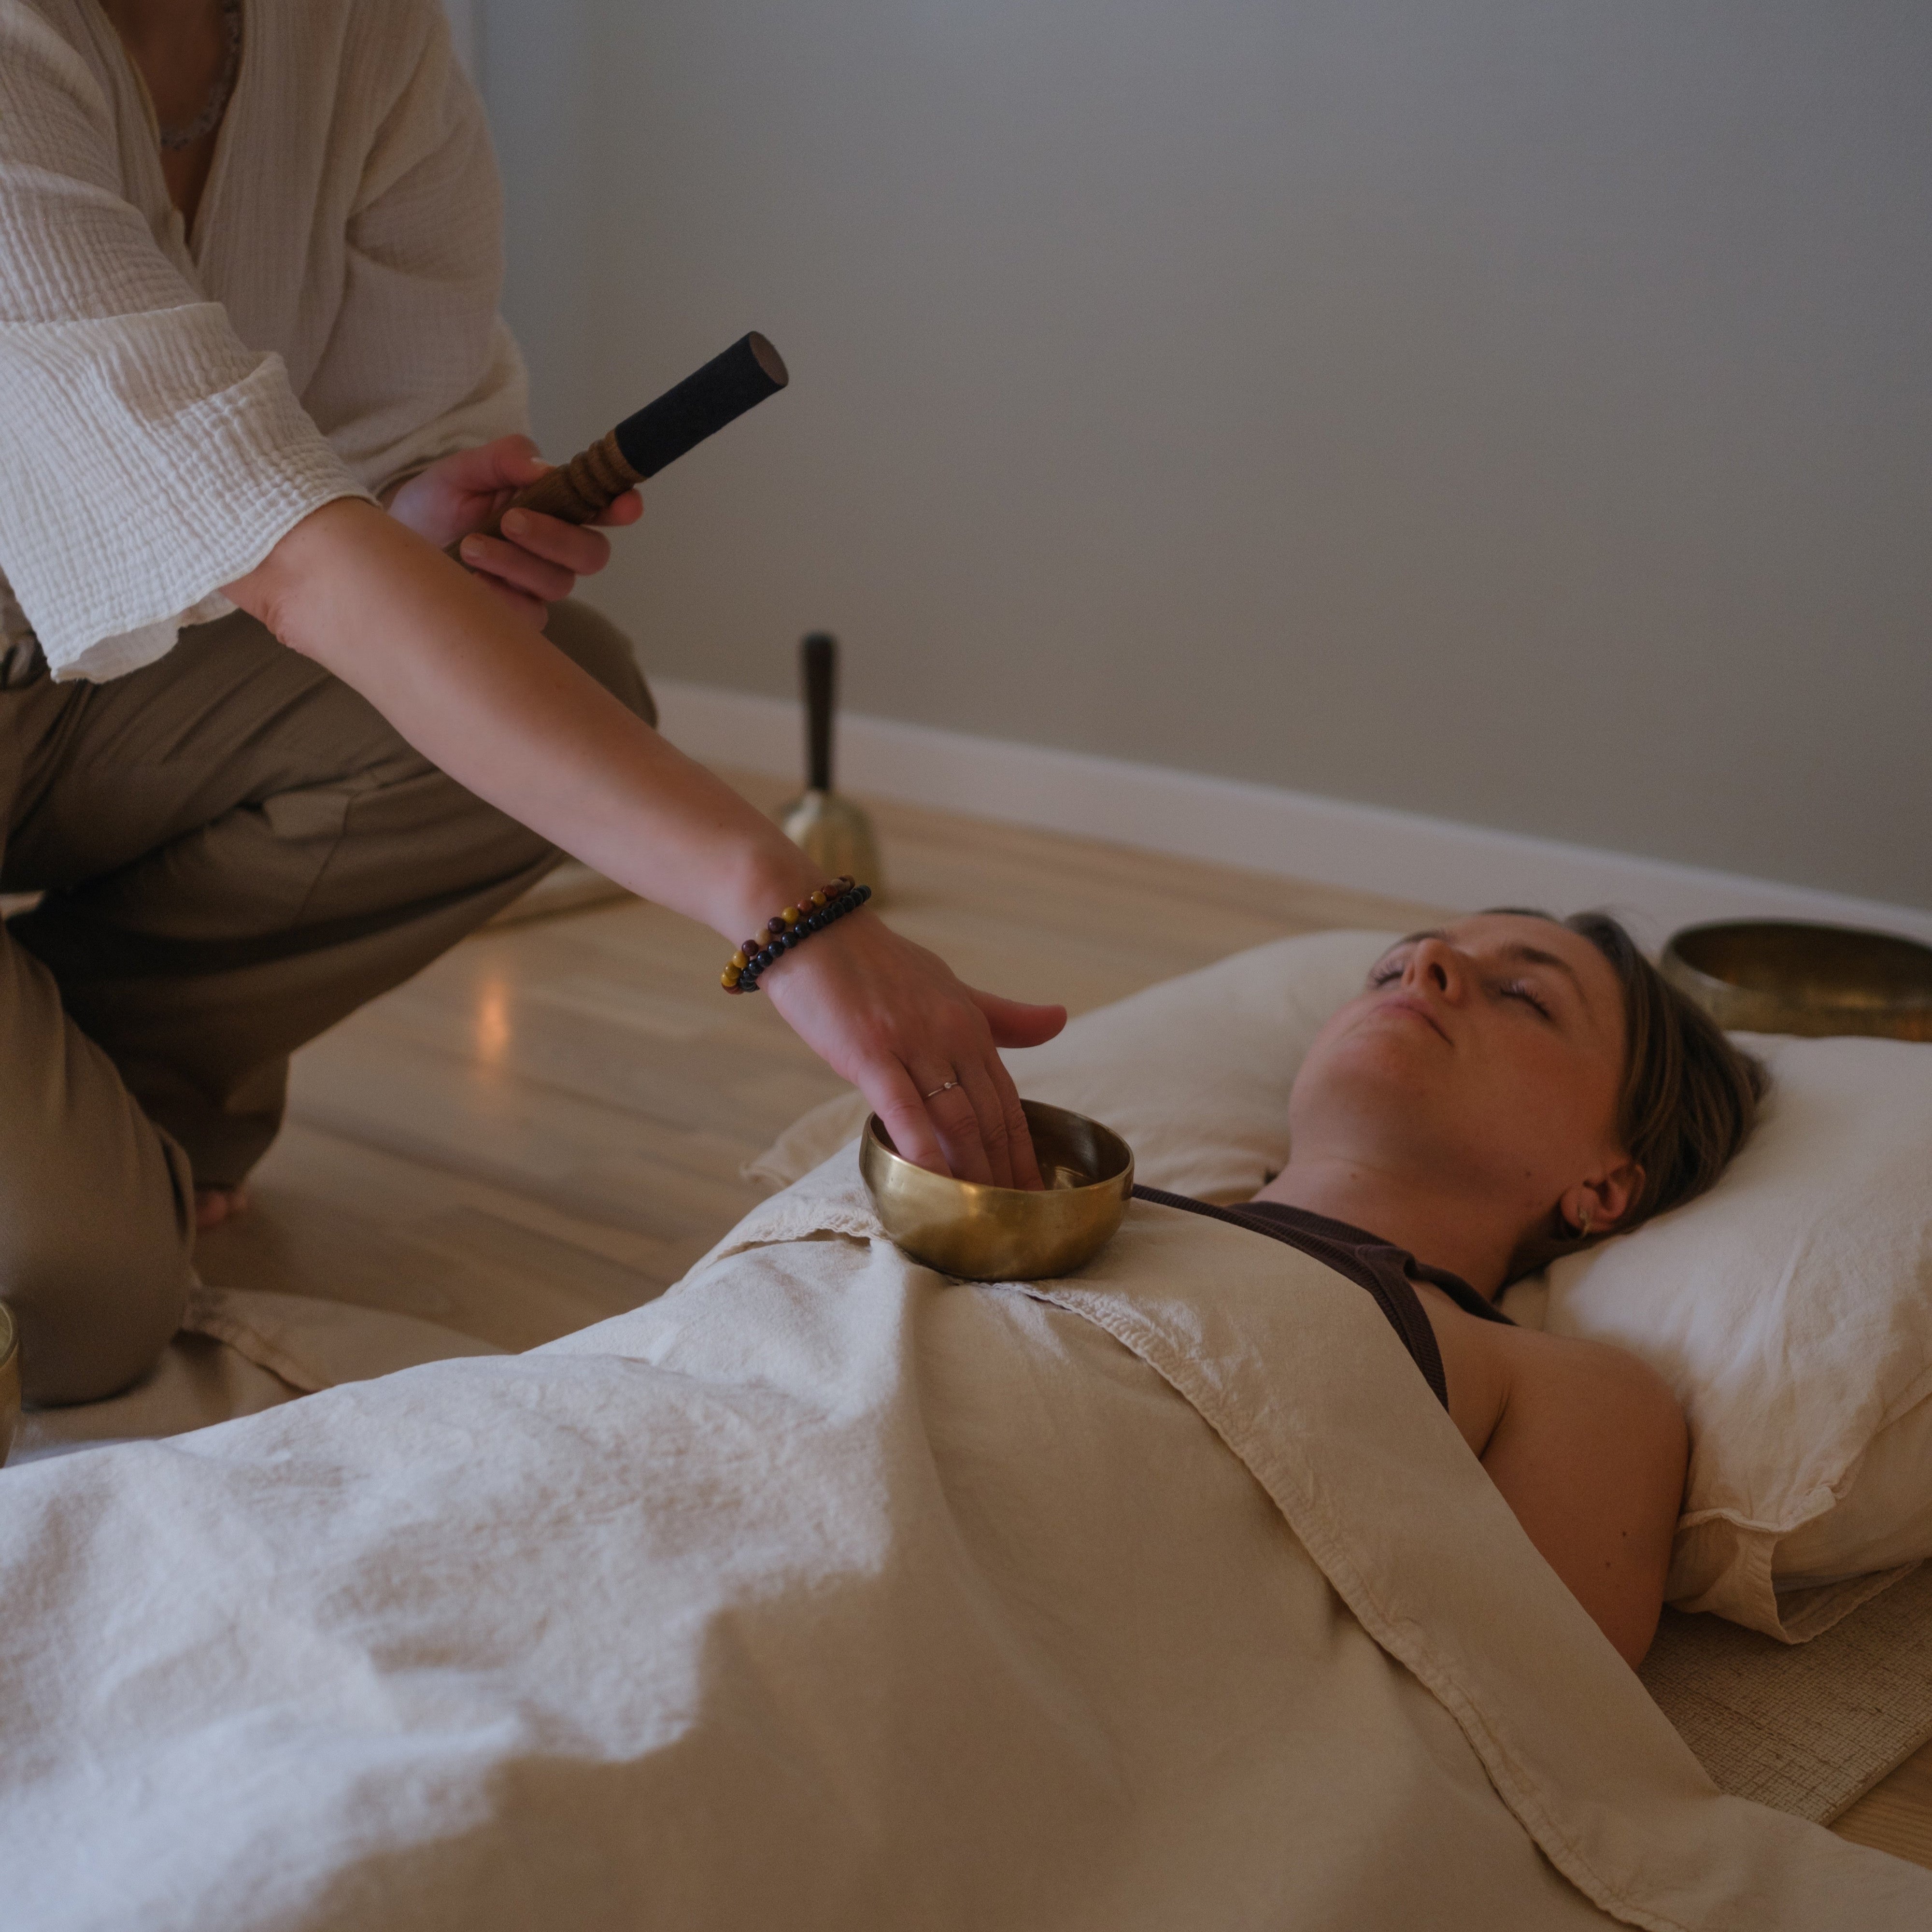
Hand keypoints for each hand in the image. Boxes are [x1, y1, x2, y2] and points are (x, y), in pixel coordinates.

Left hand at [384, 435, 642, 626]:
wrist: (398, 545)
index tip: (625, 505)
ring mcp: (541, 585)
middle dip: (556, 537)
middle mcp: (557, 548)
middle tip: (511, 520)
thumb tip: (542, 467)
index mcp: (555, 505)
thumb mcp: (463, 469)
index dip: (621, 507)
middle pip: (591, 554)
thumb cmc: (437, 504)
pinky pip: (529, 616)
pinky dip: (501, 599)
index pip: (602, 507)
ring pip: (558, 584)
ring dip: (515, 564)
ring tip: (470, 547)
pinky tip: (472, 582)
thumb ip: (504, 460)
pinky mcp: (521, 616)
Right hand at [759, 908, 1065, 1188]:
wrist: (810, 926)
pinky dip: (926, 1150)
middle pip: (991, 1117)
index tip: (1035, 1194)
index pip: (1008, 1100)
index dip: (1024, 1151)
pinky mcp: (870, 1053)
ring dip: (976, 1173)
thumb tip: (1060, 1019)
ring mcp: (913, 1044)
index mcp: (970, 1024)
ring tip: (985, 1218)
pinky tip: (936, 1184)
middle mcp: (952, 1034)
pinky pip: (905, 1111)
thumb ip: (1001, 1014)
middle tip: (1017, 1221)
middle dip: (1007, 1174)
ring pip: (958, 1119)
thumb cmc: (874, 963)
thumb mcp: (948, 985)